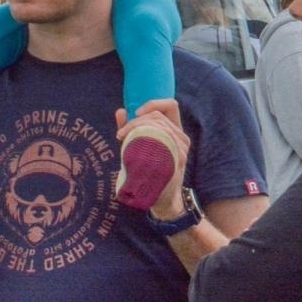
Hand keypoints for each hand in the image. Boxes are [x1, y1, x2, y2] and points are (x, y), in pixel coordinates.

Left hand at [115, 99, 190, 217]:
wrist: (162, 198)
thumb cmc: (149, 171)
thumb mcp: (139, 146)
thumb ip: (131, 129)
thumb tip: (120, 111)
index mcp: (174, 130)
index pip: (171, 105)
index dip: (153, 103)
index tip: (135, 113)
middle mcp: (181, 137)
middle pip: (159, 115)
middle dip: (136, 120)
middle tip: (121, 133)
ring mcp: (181, 148)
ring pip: (160, 126)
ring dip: (137, 128)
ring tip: (122, 139)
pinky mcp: (178, 158)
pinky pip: (164, 140)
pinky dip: (146, 138)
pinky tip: (134, 147)